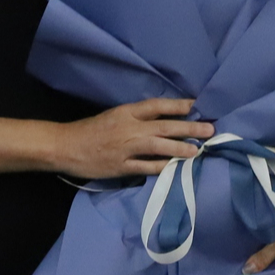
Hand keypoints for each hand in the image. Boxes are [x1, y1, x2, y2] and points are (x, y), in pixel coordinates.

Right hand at [57, 98, 214, 178]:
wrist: (65, 146)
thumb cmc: (90, 130)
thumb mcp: (114, 116)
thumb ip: (137, 118)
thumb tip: (164, 120)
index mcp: (127, 112)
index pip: (158, 106)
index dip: (179, 105)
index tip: (198, 106)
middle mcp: (129, 128)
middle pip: (164, 126)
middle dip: (189, 128)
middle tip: (209, 129)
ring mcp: (126, 148)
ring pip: (158, 146)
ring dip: (179, 148)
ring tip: (197, 150)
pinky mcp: (121, 166)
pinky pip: (146, 167)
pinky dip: (161, 167)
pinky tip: (176, 168)